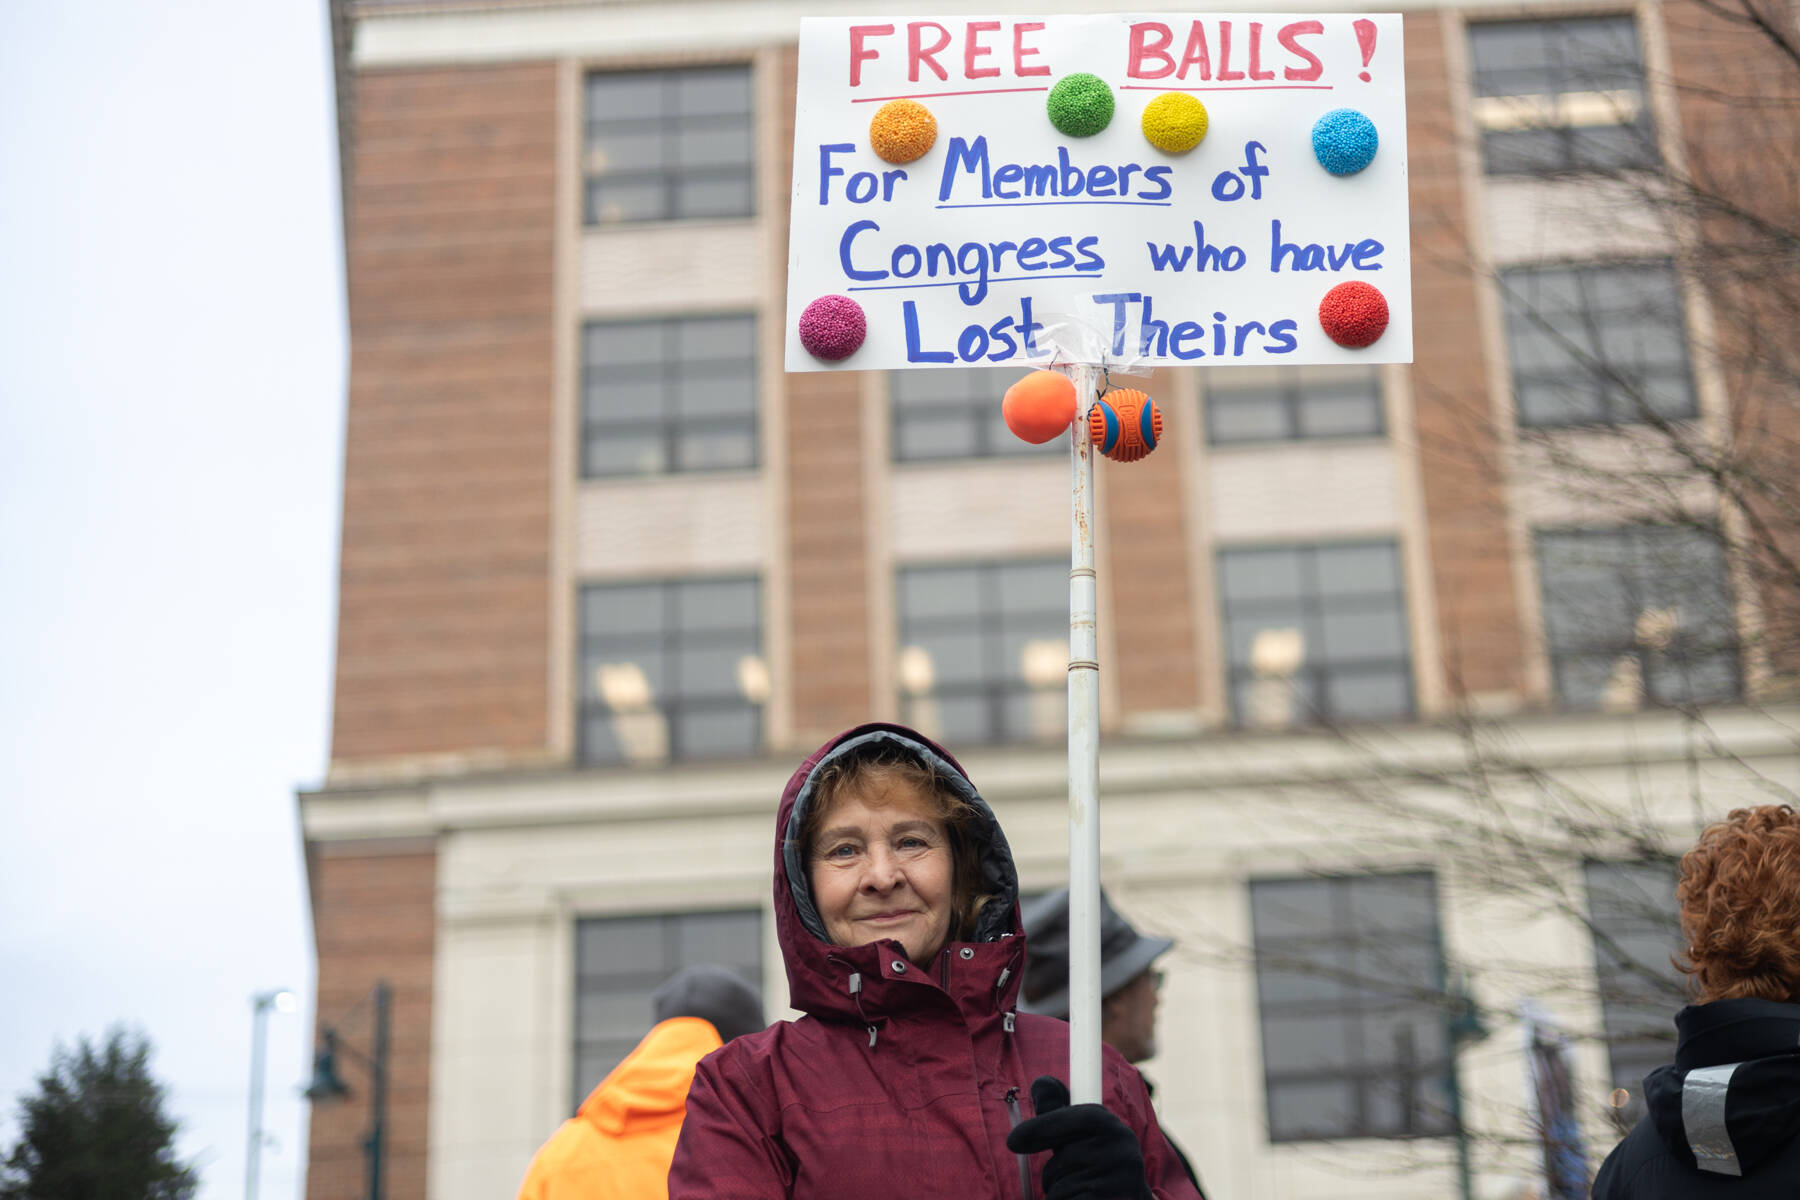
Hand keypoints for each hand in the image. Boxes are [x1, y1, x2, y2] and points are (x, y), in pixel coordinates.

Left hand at [1004, 1076, 1152, 1199]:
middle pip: (1064, 1157)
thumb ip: (1058, 1111)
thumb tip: (1040, 1083)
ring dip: (1059, 1191)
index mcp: (1114, 1128)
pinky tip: (1079, 1199)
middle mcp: (1124, 1151)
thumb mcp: (1081, 1135)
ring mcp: (1122, 1181)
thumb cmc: (1097, 1165)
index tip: (1012, 1141)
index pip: (1078, 1117)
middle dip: (1052, 1170)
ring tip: (1078, 1190)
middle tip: (1057, 1175)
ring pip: (1063, 1186)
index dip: (1042, 1126)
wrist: (1128, 1199)